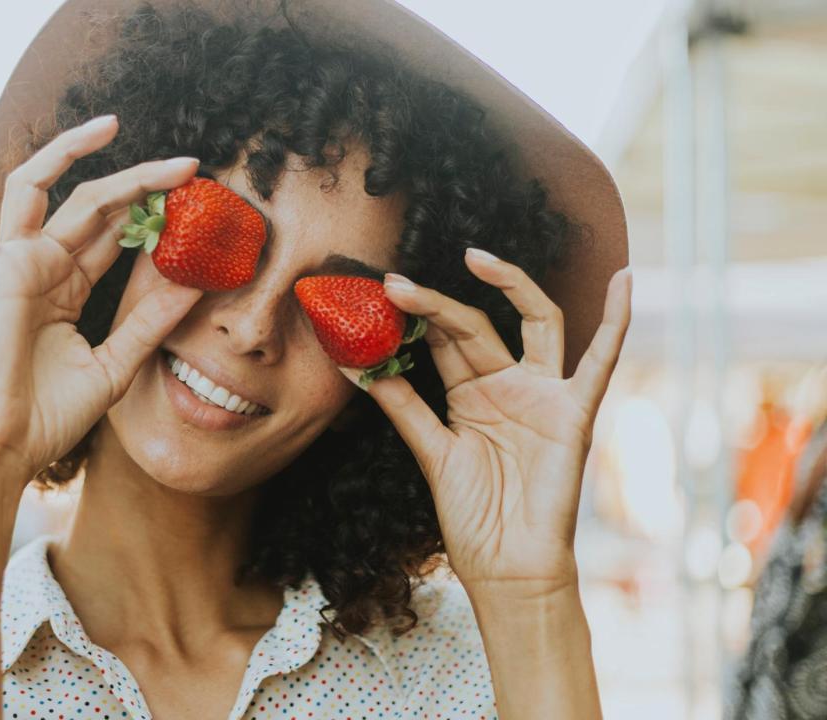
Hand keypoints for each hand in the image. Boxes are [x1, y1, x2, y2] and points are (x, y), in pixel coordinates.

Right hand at [0, 116, 201, 484]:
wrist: (6, 448)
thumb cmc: (49, 415)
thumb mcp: (116, 364)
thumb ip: (150, 322)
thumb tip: (196, 283)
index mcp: (65, 288)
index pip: (112, 233)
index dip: (152, 213)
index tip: (197, 200)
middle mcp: (39, 267)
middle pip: (91, 204)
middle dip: (139, 180)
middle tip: (188, 165)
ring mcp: (13, 265)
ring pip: (45, 189)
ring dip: (75, 151)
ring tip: (114, 124)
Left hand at [349, 249, 630, 597]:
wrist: (507, 568)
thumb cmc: (473, 518)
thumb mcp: (431, 454)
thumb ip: (404, 408)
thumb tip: (361, 367)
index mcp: (471, 395)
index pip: (443, 342)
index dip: (413, 320)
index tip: (374, 298)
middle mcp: (508, 386)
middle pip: (475, 327)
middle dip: (436, 304)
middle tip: (394, 284)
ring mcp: (543, 395)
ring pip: (532, 323)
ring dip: (508, 286)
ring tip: (474, 258)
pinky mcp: (575, 413)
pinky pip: (601, 362)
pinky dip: (618, 321)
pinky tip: (625, 280)